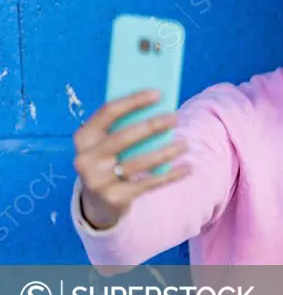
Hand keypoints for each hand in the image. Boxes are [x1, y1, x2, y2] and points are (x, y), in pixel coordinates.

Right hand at [72, 90, 190, 229]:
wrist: (99, 201)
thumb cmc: (111, 159)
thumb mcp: (108, 143)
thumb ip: (124, 126)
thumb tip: (160, 106)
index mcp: (83, 137)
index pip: (108, 112)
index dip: (134, 101)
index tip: (158, 93)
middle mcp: (85, 159)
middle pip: (124, 137)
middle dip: (152, 125)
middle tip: (175, 117)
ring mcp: (97, 181)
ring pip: (139, 162)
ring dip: (166, 151)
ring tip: (185, 144)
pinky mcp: (114, 198)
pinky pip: (148, 183)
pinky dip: (171, 174)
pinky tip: (187, 167)